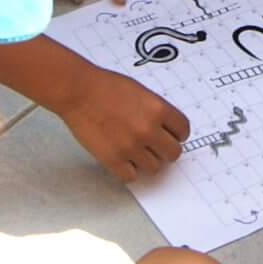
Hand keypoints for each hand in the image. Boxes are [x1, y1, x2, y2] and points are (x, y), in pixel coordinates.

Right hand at [58, 65, 190, 181]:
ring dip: (147, 161)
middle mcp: (149, 130)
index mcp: (159, 109)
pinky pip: (131, 177)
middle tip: (155, 147)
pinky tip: (122, 159)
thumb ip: (156, 110)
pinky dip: (128, 170)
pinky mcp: (114, 160)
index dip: (178, 134)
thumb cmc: (105, 86)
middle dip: (165, 150)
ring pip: (154, 168)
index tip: (172, 136)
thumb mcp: (140, 91)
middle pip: (173, 153)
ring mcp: (132, 147)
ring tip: (134, 151)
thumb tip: (164, 128)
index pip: (183, 131)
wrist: (79, 91)